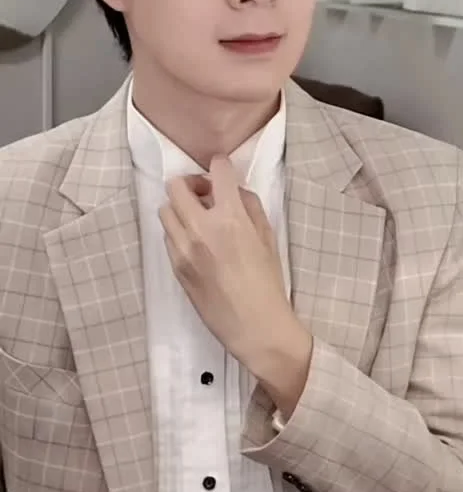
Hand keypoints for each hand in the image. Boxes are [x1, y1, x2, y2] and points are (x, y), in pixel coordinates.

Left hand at [158, 157, 311, 419]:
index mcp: (230, 218)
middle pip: (176, 186)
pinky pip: (168, 236)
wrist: (254, 327)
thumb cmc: (268, 283)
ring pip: (165, 210)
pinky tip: (196, 243)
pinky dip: (179, 231)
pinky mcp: (175, 267)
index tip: (223, 168)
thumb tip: (235, 192)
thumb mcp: (268, 238)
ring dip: (181, 207)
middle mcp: (200, 229)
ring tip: (198, 219)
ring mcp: (182, 249)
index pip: (217, 172)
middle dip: (191, 183)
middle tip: (206, 194)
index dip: (221, 164)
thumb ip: (250, 207)